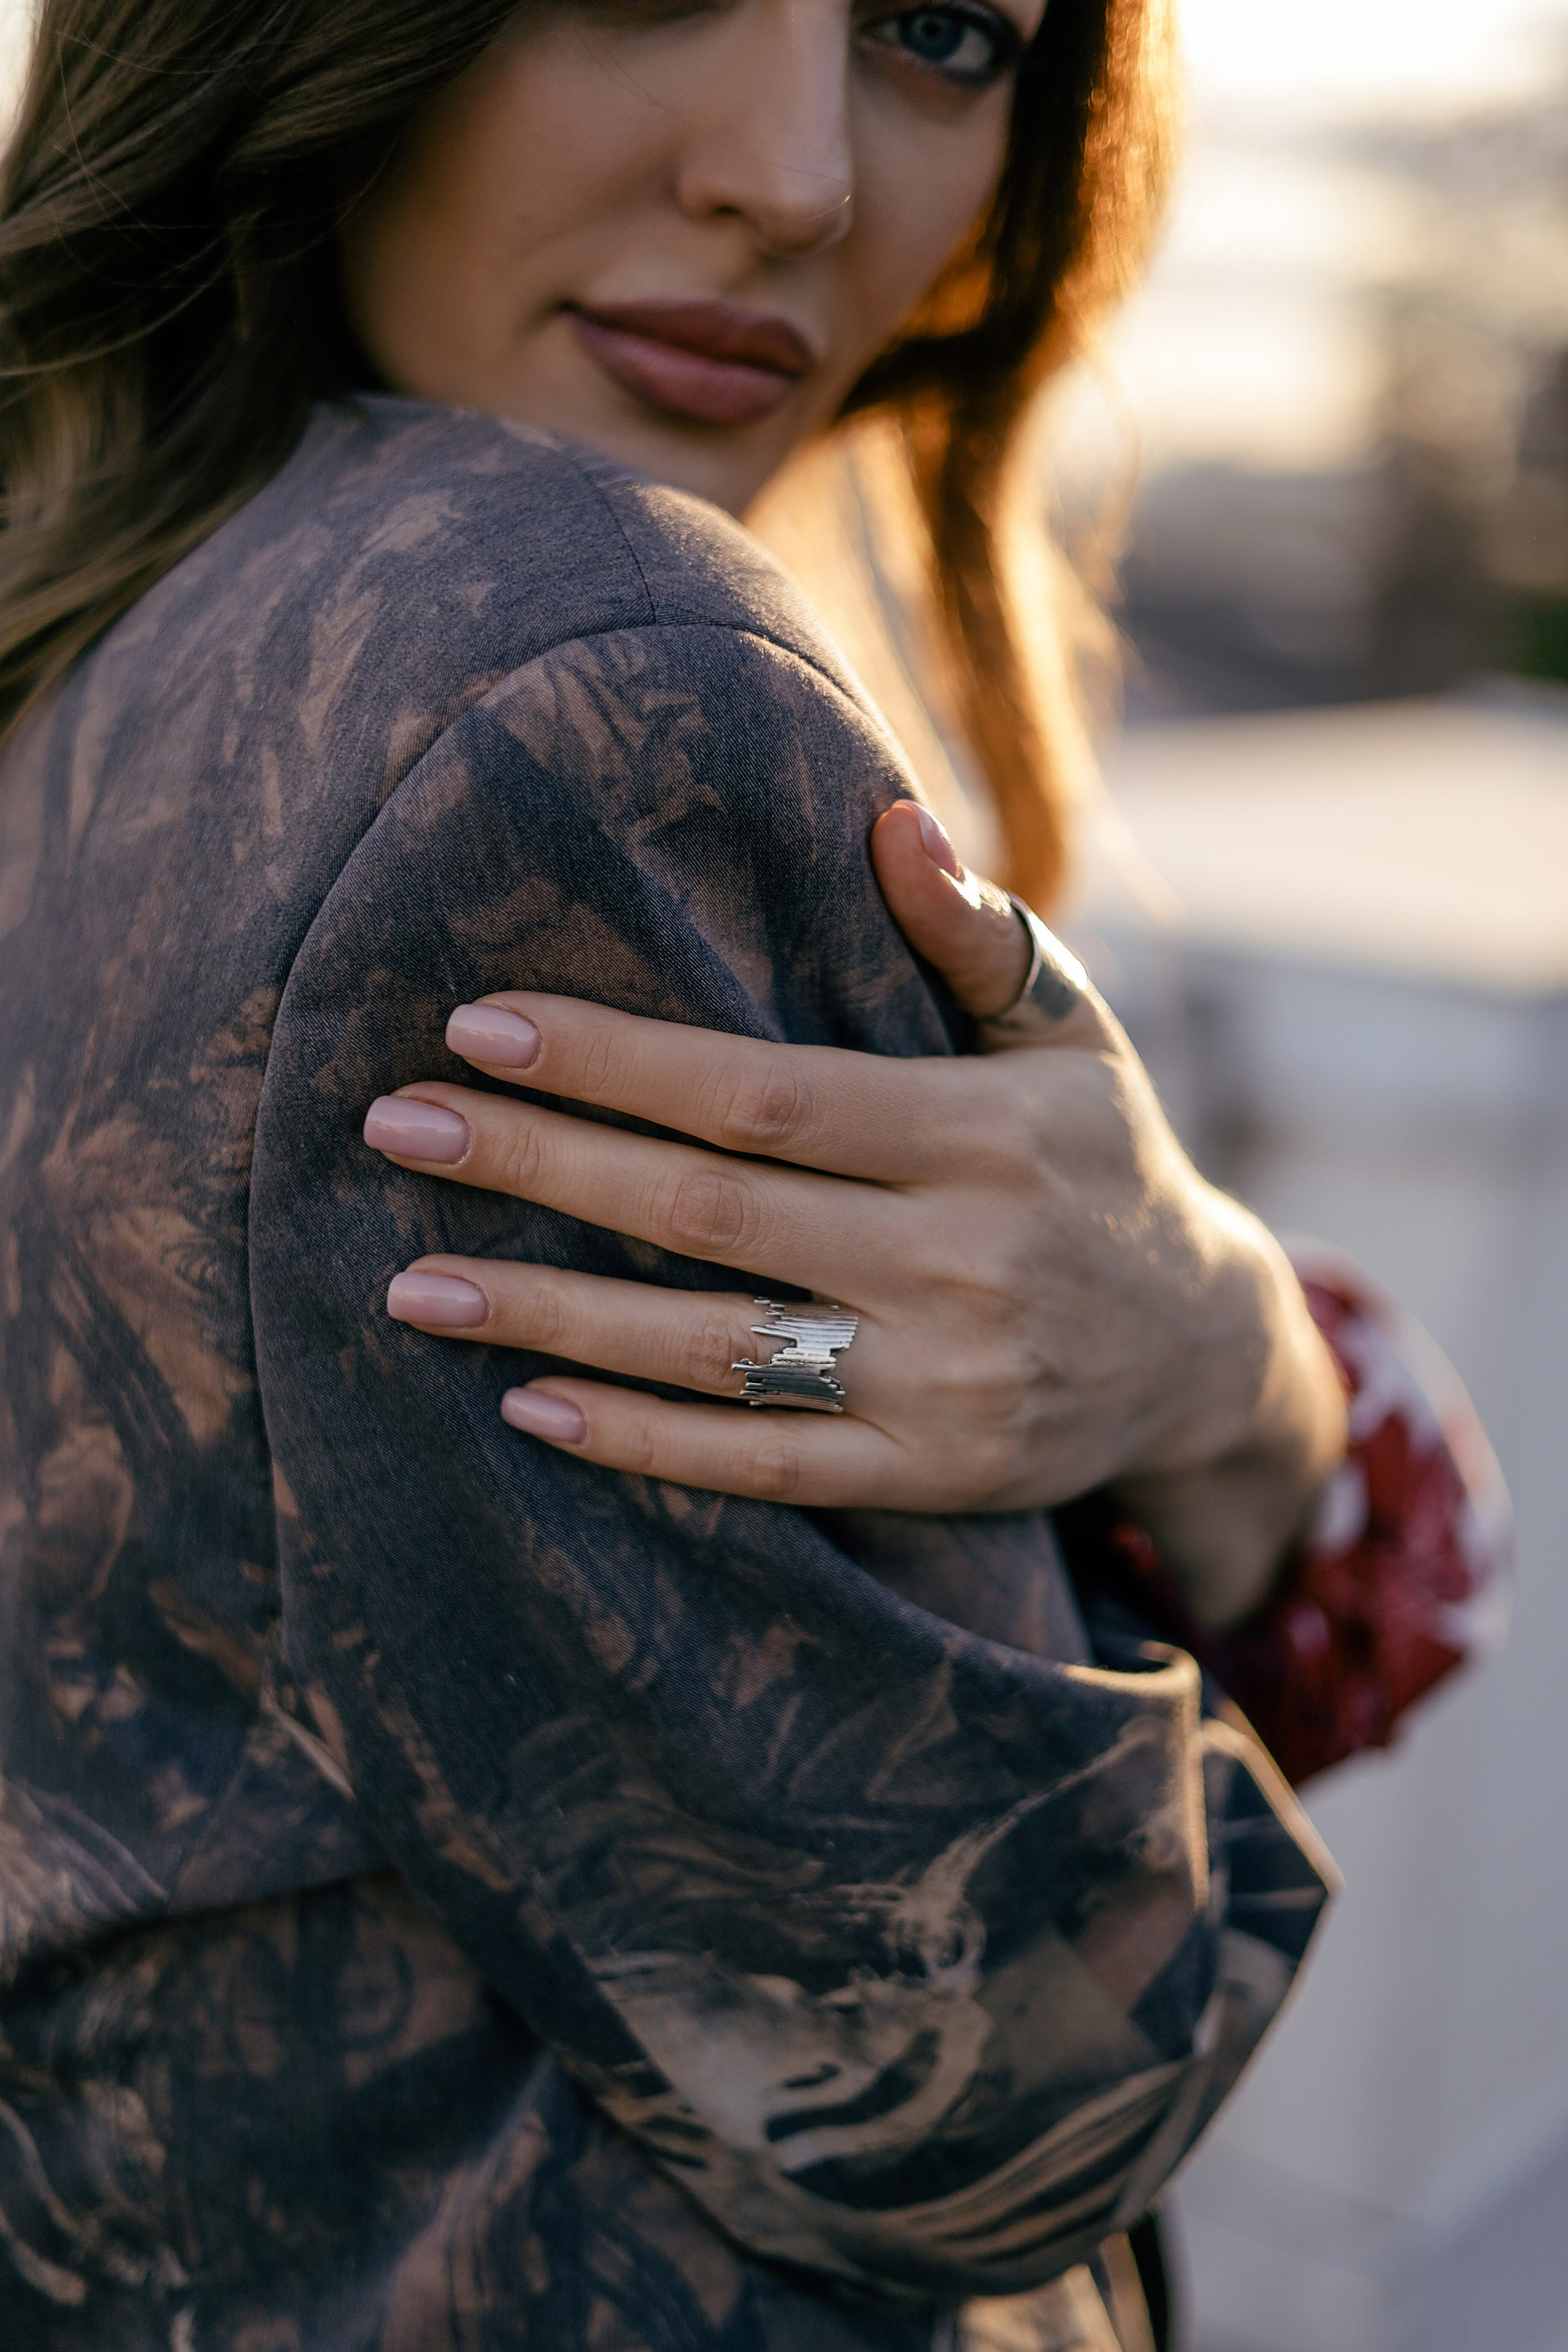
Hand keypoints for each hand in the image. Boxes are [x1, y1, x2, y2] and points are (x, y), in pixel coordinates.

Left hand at [362, 803, 1346, 1626]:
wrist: (1203, 1352)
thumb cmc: (1098, 1160)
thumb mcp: (1071, 1034)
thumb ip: (977, 936)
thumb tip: (888, 819)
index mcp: (984, 1132)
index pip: (762, 1094)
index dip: (613, 1060)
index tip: (477, 1023)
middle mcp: (962, 1258)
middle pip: (709, 1211)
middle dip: (540, 1165)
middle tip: (396, 1129)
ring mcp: (946, 1383)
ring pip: (713, 1348)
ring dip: (550, 1319)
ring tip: (410, 1285)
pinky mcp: (932, 1478)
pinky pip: (763, 1466)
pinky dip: (640, 1442)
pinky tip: (525, 1407)